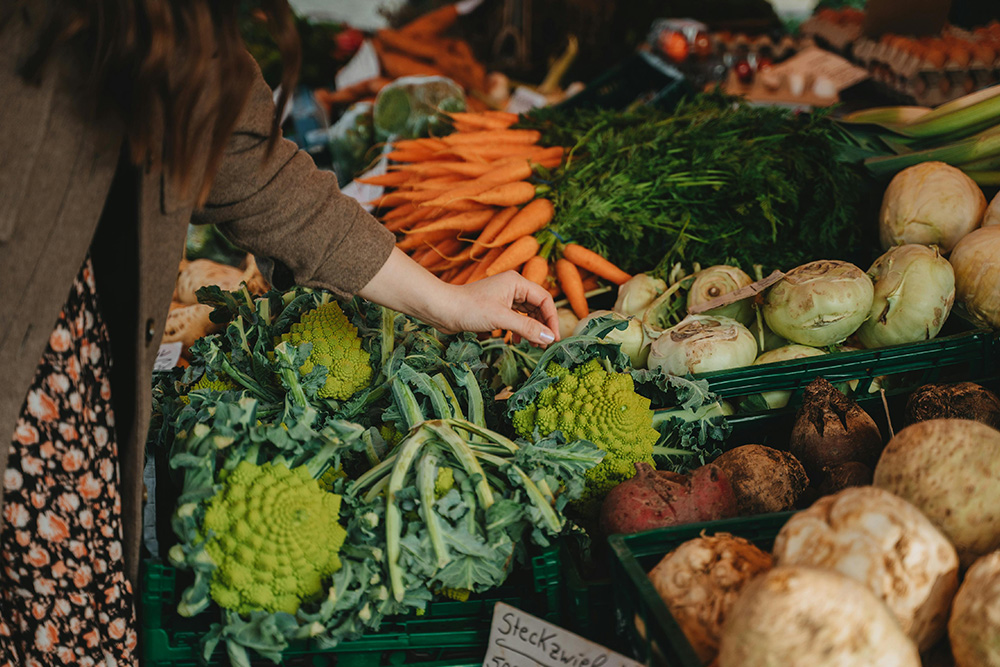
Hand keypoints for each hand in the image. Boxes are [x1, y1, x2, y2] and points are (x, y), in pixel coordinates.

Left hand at [436, 271, 558, 344]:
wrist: (443, 310)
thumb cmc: (470, 308)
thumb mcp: (502, 319)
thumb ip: (528, 328)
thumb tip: (549, 338)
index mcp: (516, 282)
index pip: (544, 299)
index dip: (552, 319)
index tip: (554, 338)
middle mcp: (512, 287)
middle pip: (537, 306)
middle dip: (542, 326)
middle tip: (545, 345)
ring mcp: (504, 297)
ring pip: (527, 313)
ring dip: (532, 329)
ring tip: (534, 345)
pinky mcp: (496, 307)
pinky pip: (515, 318)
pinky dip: (519, 329)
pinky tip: (516, 341)